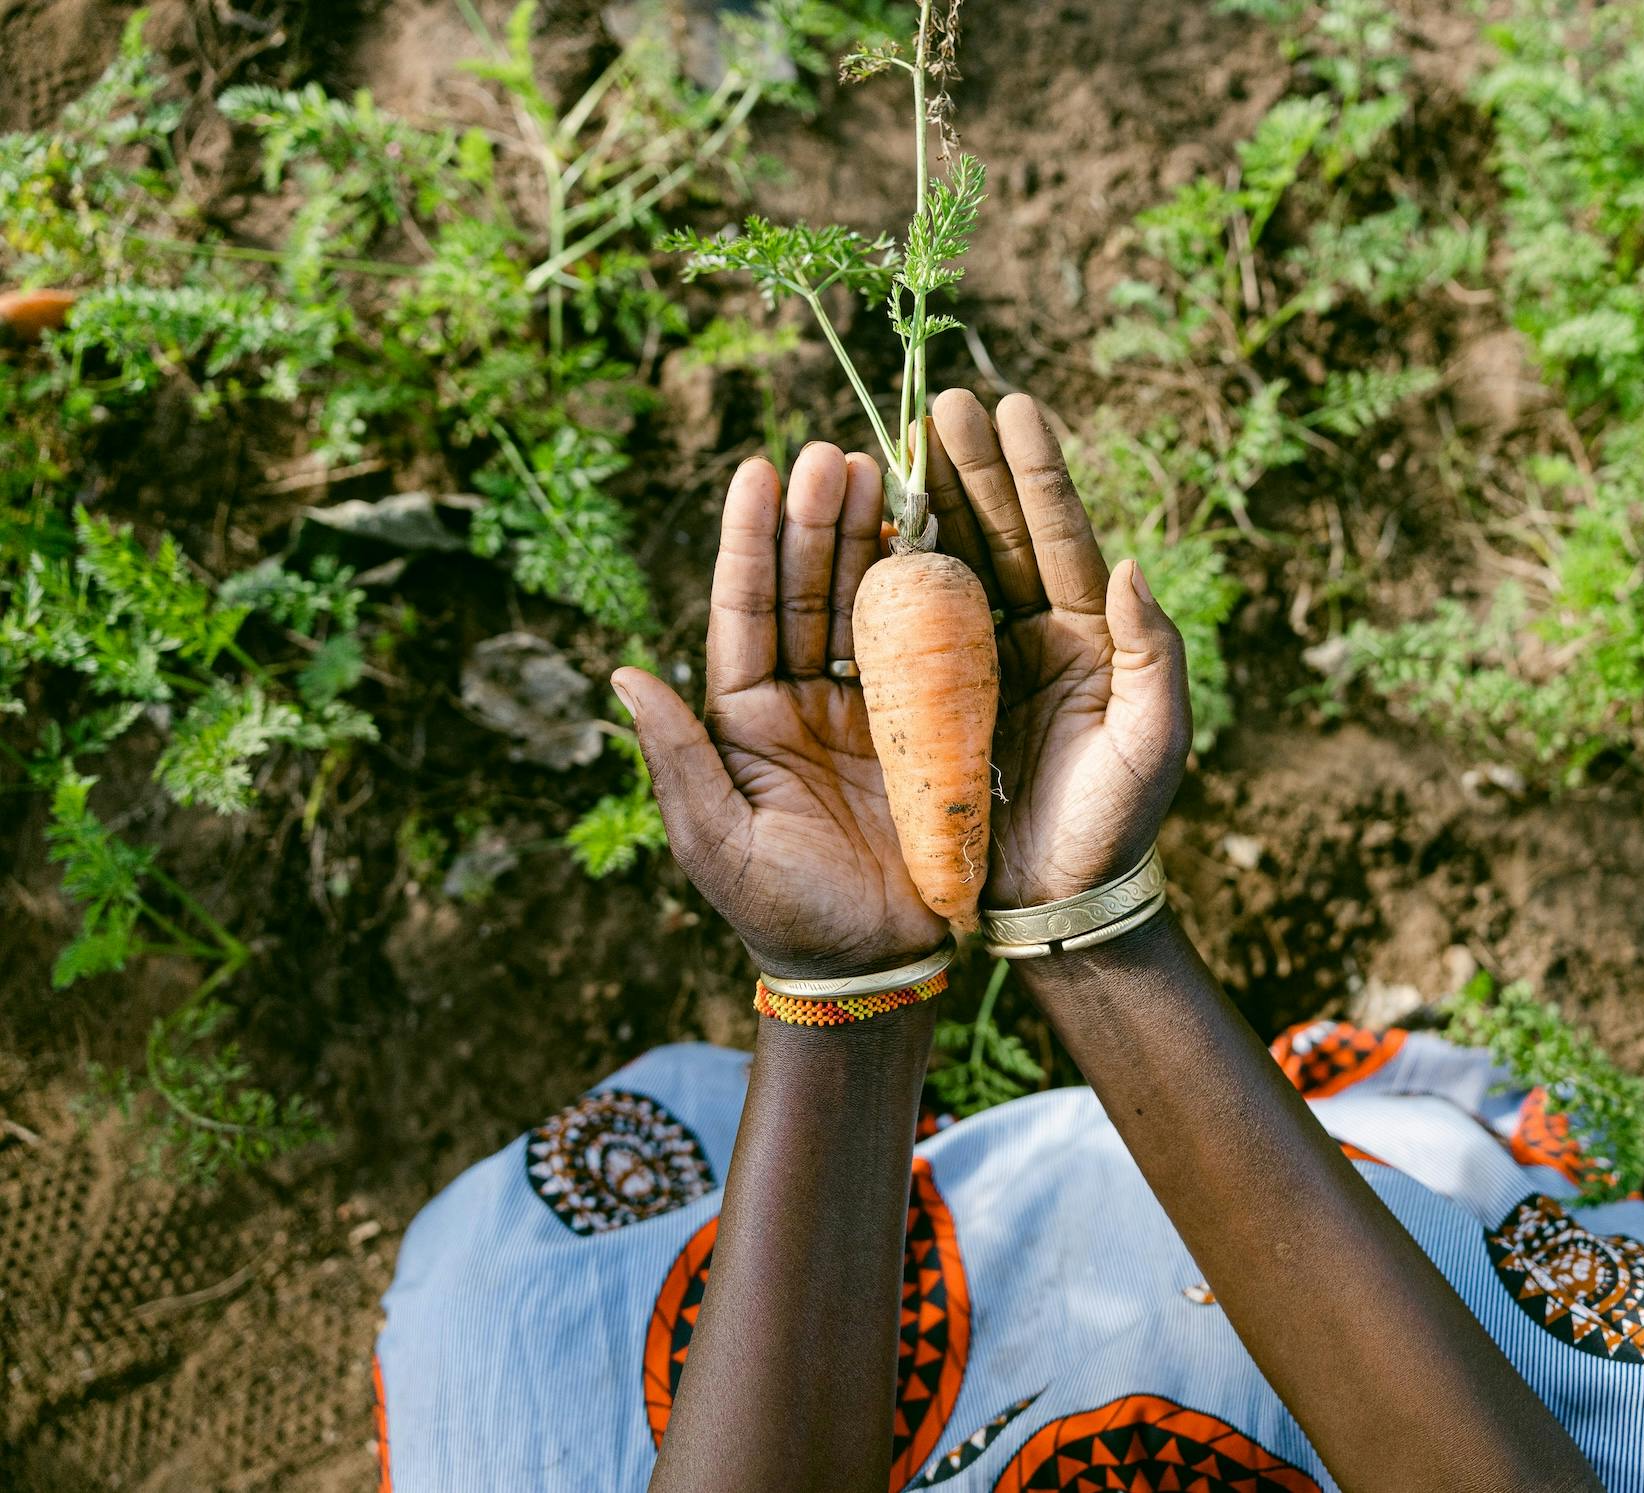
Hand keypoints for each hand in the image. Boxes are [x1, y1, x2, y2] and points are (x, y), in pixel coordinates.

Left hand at [613, 444, 946, 975]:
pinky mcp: (926, 728)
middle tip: (833, 454)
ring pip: (862, 606)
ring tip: (880, 471)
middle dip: (816, 520)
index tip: (754, 471)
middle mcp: (801, 704)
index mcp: (744, 722)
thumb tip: (621, 673)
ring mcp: (865, 712)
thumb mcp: (719, 843)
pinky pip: (924, 650)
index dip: (748, 543)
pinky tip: (937, 539)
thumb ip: (676, 759)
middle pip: (806, 592)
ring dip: (869, 538)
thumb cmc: (785, 915)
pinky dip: (928, 594)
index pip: (744, 613)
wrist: (875, 971)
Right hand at [923, 390, 1191, 906]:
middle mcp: (1036, 634)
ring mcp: (982, 661)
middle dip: (967, 467)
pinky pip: (906, 625)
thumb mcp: (1151, 743)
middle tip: (936, 404)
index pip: (1062, 536)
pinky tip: (859, 532)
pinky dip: (885, 575)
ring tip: (888, 445)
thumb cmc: (1115, 826)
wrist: (1059, 904)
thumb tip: (1130, 566)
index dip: (1036, 471)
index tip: (1010, 404)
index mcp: (1091, 635)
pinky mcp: (934, 696)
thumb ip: (1152, 656)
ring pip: (950, 565)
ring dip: (921, 505)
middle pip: (999, 533)